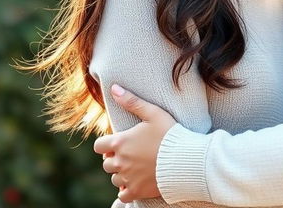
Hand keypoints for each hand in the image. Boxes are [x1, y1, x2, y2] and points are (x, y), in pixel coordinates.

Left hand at [93, 84, 176, 202]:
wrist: (184, 159)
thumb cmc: (169, 133)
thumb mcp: (153, 112)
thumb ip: (132, 101)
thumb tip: (114, 88)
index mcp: (120, 143)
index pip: (99, 146)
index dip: (106, 144)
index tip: (118, 142)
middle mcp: (120, 162)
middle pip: (106, 163)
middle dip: (115, 158)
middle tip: (131, 152)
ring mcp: (127, 178)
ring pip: (114, 178)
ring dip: (121, 173)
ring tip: (137, 166)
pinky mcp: (136, 191)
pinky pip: (122, 194)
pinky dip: (127, 189)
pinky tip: (137, 180)